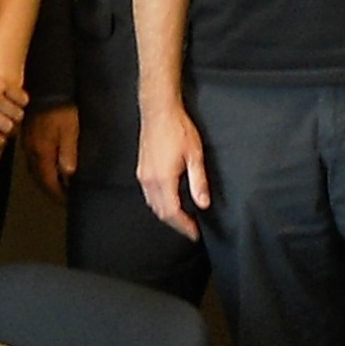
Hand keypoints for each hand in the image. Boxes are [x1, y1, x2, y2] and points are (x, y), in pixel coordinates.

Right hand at [0, 59, 27, 143]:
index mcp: (0, 84)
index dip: (21, 107)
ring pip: (7, 126)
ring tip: (6, 133)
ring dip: (8, 131)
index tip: (19, 109)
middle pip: (17, 114)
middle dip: (16, 121)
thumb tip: (0, 94)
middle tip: (14, 124)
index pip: (22, 99)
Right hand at [22, 106, 79, 201]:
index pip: (49, 181)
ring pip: (35, 171)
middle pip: (39, 179)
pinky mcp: (28, 138)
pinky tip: (48, 169)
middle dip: (51, 191)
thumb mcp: (70, 131)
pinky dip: (41, 170)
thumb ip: (68, 153)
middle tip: (62, 198)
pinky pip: (34, 161)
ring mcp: (28, 145)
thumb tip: (67, 175)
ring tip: (57, 187)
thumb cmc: (62, 110)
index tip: (67, 202)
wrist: (47, 90)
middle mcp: (32, 152)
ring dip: (45, 181)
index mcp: (42, 152)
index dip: (58, 194)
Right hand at [136, 102, 208, 239]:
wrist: (159, 111)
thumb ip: (198, 182)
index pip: (172, 212)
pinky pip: (149, 195)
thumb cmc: (178, 129)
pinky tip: (170, 201)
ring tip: (183, 218)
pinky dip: (159, 204)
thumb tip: (203, 204)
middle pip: (161, 212)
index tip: (194, 233)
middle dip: (176, 224)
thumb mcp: (195, 155)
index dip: (184, 226)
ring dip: (167, 215)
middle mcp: (149, 180)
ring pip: (153, 205)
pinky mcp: (142, 170)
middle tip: (191, 229)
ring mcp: (143, 175)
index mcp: (163, 179)